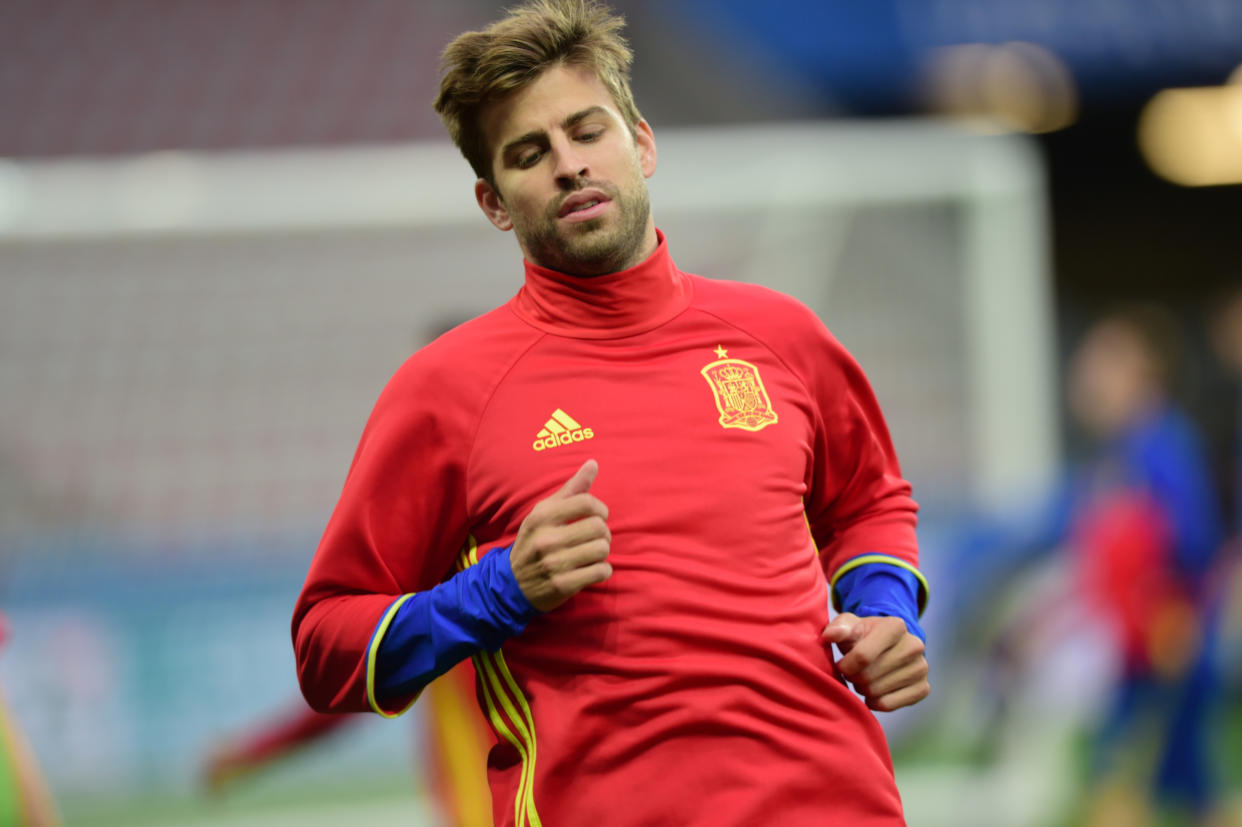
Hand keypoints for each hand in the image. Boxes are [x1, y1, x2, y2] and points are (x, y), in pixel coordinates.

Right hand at [511, 459, 611, 611]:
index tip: (598, 515)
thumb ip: (571, 489)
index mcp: (542, 516)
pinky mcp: (563, 585)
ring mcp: (554, 563)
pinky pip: (601, 572)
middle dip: (603, 532)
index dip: (600, 508)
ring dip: (602, 552)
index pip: (586, 503)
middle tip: (595, 537)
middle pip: (598, 527)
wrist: (512, 584)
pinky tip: (591, 569)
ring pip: (602, 549)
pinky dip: (602, 570)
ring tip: (591, 553)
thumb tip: (593, 463)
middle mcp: (546, 539)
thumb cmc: (534, 541)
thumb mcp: (544, 513)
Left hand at [821, 613, 928, 711]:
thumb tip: (829, 635)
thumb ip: (838, 628)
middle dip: (853, 678)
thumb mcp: (849, 626)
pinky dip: (875, 702)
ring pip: (877, 691)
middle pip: (869, 675)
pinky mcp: (923, 688)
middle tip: (852, 674)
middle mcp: (914, 645)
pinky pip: (889, 705)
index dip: (846, 665)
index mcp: (896, 626)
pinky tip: (872, 693)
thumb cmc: (862, 636)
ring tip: (862, 680)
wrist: (887, 646)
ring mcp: (921, 667)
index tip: (841, 665)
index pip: (863, 656)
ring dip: (862, 689)